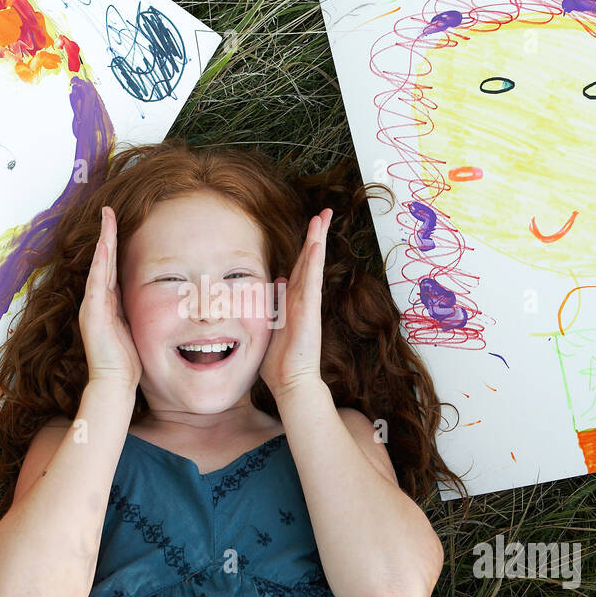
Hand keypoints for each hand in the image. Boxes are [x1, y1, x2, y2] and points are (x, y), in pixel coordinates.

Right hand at [80, 206, 142, 390]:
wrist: (113, 383)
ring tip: (106, 218)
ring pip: (99, 266)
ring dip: (103, 241)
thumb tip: (159, 303)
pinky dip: (101, 263)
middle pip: (103, 260)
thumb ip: (140, 314)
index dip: (114, 246)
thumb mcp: (136, 330)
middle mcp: (97, 301)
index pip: (111, 267)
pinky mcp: (94, 314)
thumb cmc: (127, 363)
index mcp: (108, 304)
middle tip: (108, 211)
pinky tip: (106, 245)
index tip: (117, 225)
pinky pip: (98, 282)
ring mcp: (93, 306)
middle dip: (106, 235)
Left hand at [260, 208, 331, 398]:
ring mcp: (307, 304)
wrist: (291, 384)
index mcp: (293, 303)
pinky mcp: (308, 310)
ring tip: (323, 216)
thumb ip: (276, 305)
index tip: (312, 230)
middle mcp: (302, 300)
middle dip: (316, 235)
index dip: (306, 249)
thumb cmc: (280, 364)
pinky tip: (318, 242)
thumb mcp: (272, 328)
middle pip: (310, 260)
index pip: (300, 269)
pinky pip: (312, 279)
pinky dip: (315, 260)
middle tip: (324, 212)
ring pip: (313, 264)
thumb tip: (278, 283)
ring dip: (317, 239)